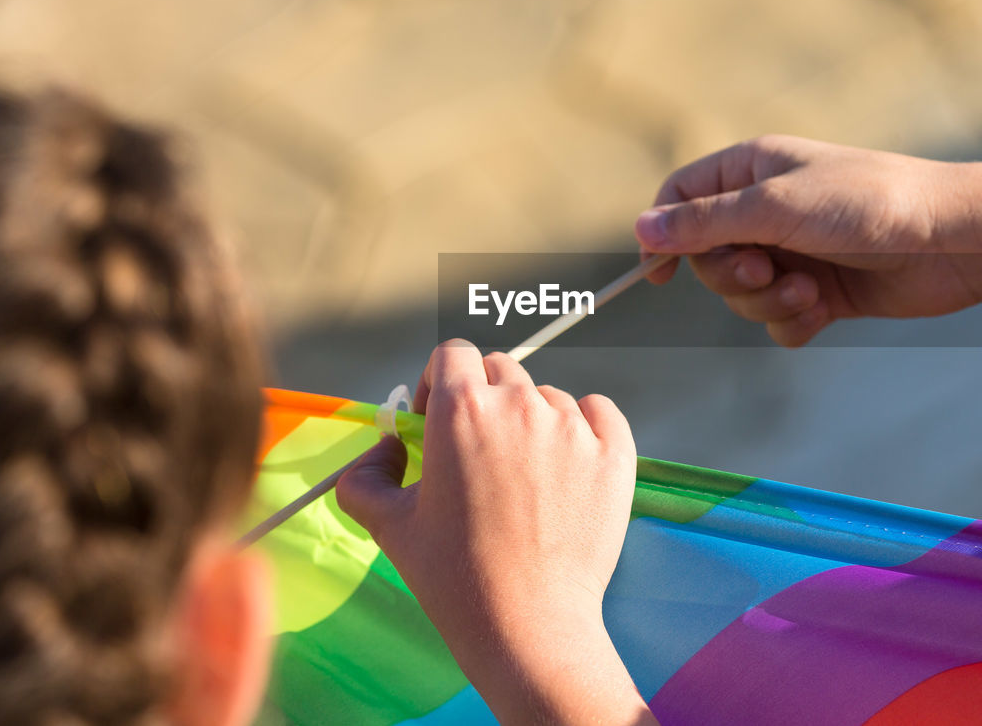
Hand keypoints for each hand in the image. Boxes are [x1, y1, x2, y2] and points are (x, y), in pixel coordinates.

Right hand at [337, 340, 653, 724]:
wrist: (528, 627)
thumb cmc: (454, 578)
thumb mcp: (387, 526)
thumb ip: (366, 475)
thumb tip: (387, 449)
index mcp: (462, 411)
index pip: (453, 354)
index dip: (440, 382)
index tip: (437, 420)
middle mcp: (520, 405)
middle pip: (499, 372)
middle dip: (483, 401)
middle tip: (478, 455)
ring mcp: (573, 427)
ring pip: (547, 398)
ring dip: (530, 421)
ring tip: (522, 478)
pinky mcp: (614, 454)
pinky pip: (600, 412)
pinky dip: (586, 426)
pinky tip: (568, 463)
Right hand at [635, 134, 981, 345]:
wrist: (950, 241)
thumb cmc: (867, 205)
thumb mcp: (775, 208)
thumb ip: (704, 223)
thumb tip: (641, 229)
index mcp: (751, 171)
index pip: (680, 199)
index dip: (663, 235)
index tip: (659, 275)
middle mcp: (767, 210)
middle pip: (707, 256)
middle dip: (732, 275)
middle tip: (767, 269)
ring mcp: (793, 251)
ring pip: (741, 295)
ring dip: (768, 302)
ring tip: (808, 291)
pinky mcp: (820, 290)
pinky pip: (777, 320)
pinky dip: (793, 322)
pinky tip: (823, 310)